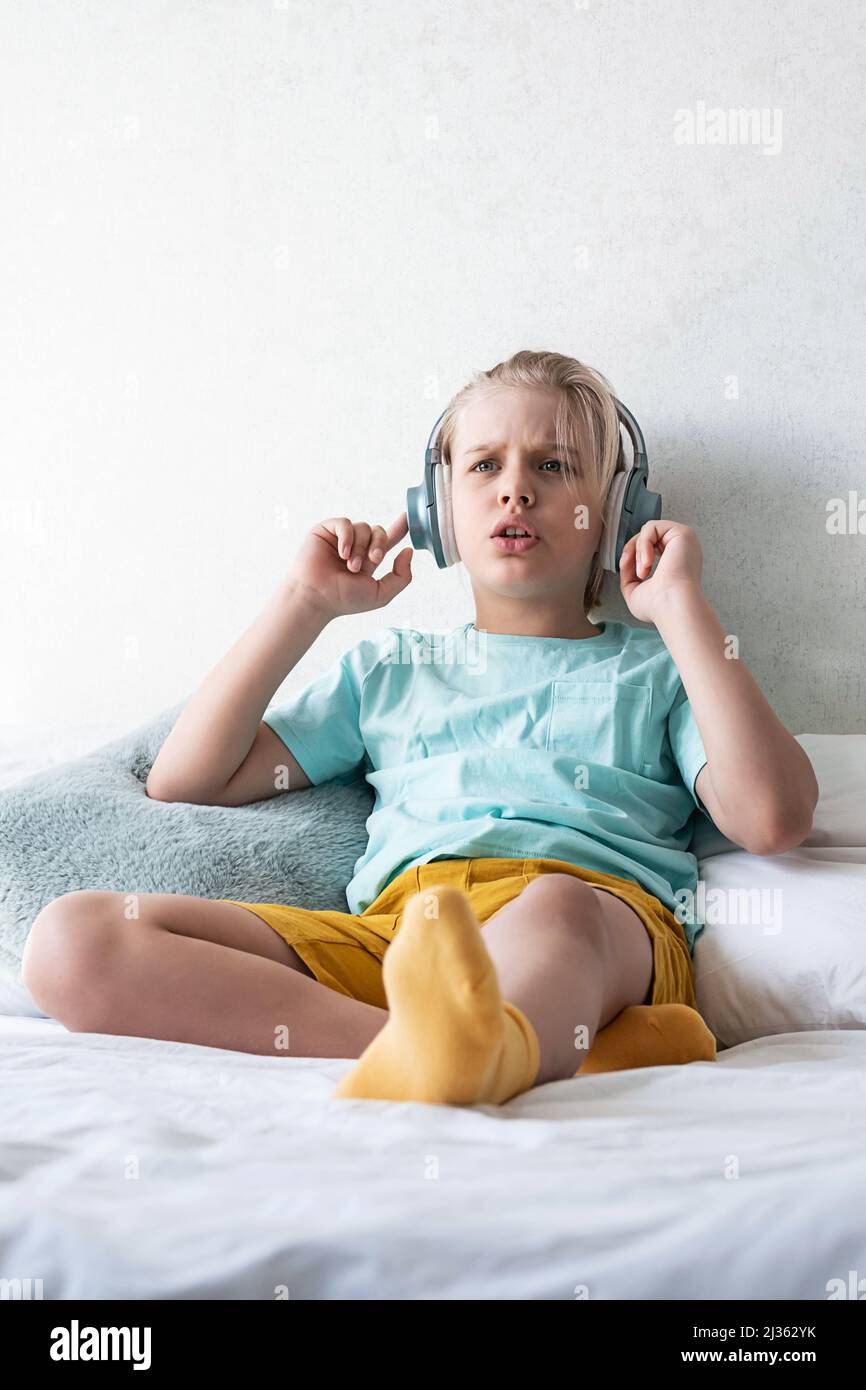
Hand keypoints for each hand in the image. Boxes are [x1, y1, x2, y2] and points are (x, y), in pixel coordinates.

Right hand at [286, 512, 412, 619]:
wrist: (316, 598)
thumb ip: (402, 576)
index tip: (409, 518)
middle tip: (372, 560)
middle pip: (379, 532)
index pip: (387, 540)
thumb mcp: (381, 594)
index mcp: (369, 560)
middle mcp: (356, 547)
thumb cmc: (344, 599)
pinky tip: (342, 553)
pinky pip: (345, 523)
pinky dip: (347, 537)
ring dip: (360, 548)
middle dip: (379, 545)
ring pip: (364, 528)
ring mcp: (341, 538)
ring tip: (350, 566)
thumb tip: (409, 550)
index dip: (399, 528)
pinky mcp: (326, 531)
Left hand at [618, 519, 702, 623]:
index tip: (629, 571)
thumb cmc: (659, 606)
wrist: (671, 606)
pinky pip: (651, 527)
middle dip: (633, 551)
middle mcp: (682, 550)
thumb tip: (626, 558)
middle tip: (636, 572)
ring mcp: (684, 540)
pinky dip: (643, 545)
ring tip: (643, 571)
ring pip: (648, 531)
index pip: (650, 547)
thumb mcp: (634, 589)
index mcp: (676, 561)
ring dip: (638, 550)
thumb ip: (629, 572)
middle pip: (648, 536)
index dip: (634, 555)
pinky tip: (647, 563)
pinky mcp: (683, 533)